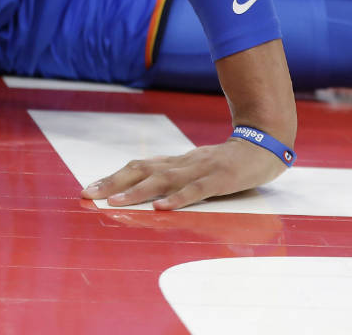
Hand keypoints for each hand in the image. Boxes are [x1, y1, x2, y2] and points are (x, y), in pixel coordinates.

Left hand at [80, 137, 288, 209]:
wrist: (263, 143)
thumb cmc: (225, 162)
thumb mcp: (194, 169)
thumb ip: (173, 179)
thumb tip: (145, 194)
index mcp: (174, 162)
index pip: (136, 167)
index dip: (111, 177)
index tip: (88, 189)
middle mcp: (181, 163)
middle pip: (141, 171)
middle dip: (112, 183)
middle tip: (88, 195)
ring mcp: (200, 169)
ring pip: (163, 180)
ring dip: (137, 193)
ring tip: (114, 204)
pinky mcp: (220, 178)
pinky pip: (196, 190)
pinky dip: (178, 199)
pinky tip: (162, 208)